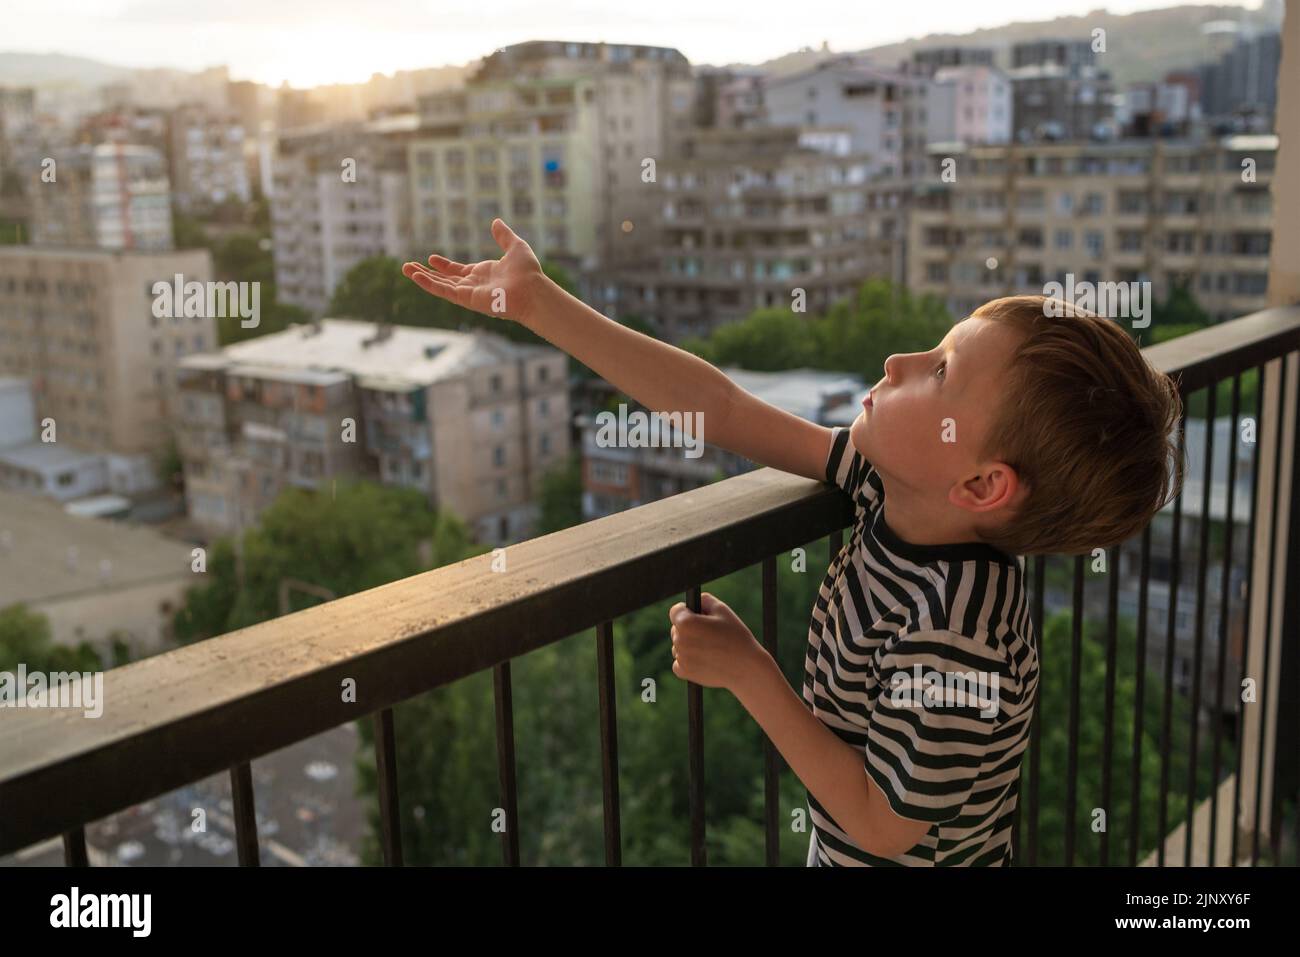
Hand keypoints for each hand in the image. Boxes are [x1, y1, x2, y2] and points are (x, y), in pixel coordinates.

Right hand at [402, 218, 547, 324]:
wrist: (533, 290)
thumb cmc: (529, 273)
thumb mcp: (515, 246)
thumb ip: (504, 236)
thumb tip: (496, 221)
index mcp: (483, 274)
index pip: (458, 271)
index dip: (444, 266)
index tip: (431, 258)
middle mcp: (474, 285)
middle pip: (445, 280)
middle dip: (426, 273)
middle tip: (408, 267)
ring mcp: (469, 293)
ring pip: (440, 286)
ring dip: (422, 278)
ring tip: (405, 269)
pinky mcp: (467, 299)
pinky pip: (444, 291)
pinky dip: (429, 284)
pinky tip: (415, 276)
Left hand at [667, 592, 770, 692]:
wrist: (746, 668)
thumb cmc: (736, 637)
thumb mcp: (722, 610)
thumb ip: (704, 600)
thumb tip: (694, 602)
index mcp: (686, 622)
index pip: (675, 611)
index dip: (687, 610)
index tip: (697, 615)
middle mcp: (680, 640)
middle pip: (677, 628)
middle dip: (689, 628)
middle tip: (709, 633)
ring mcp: (681, 657)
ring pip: (679, 645)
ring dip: (689, 644)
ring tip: (710, 647)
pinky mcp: (684, 672)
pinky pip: (679, 662)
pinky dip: (688, 660)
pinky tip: (705, 658)